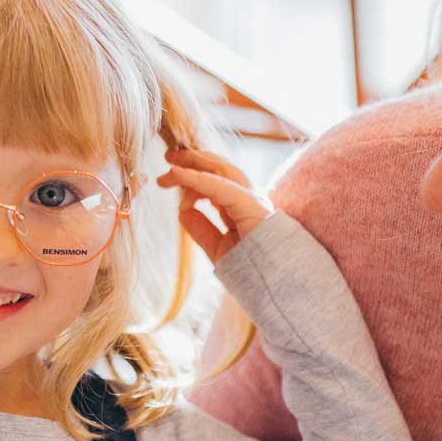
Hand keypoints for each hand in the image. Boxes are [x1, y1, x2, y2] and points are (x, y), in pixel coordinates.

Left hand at [156, 147, 272, 265]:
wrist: (273, 285)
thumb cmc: (251, 270)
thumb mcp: (217, 247)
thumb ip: (202, 228)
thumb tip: (182, 210)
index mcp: (244, 207)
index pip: (218, 180)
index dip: (194, 174)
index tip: (170, 175)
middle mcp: (250, 198)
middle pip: (220, 168)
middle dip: (194, 159)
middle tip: (168, 155)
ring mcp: (253, 199)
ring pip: (220, 170)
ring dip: (193, 164)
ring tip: (169, 167)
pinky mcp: (251, 205)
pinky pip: (219, 185)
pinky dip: (196, 178)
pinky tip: (178, 175)